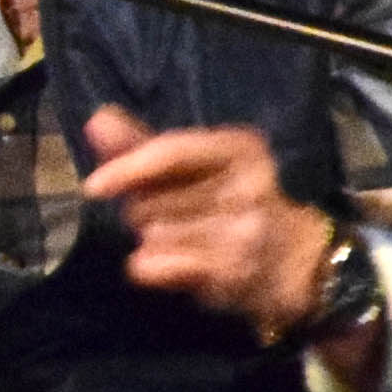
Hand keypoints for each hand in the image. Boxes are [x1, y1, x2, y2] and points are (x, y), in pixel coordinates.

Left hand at [76, 105, 332, 339]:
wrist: (297, 260)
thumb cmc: (236, 203)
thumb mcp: (199, 166)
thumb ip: (145, 144)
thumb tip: (97, 119)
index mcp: (239, 149)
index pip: (170, 152)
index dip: (126, 168)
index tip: (93, 187)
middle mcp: (246, 186)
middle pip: (150, 201)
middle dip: (144, 212)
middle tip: (174, 217)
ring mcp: (242, 232)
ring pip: (151, 236)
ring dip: (152, 242)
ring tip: (186, 241)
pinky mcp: (231, 272)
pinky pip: (155, 267)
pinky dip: (151, 268)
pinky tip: (176, 266)